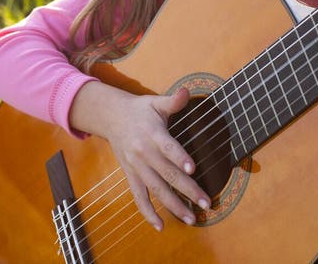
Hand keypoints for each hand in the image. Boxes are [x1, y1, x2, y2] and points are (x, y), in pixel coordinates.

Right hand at [70, 83, 210, 230]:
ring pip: (156, 190)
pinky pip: (139, 197)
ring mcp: (136, 167)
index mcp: (152, 133)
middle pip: (167, 174)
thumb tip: (186, 91)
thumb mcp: (156, 102)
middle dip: (188, 189)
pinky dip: (148, 213)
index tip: (192, 168)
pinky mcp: (130, 176)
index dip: (179, 157)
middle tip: (206, 202)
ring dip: (174, 206)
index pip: (167, 147)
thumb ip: (173, 100)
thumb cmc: (141, 110)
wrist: (112, 117)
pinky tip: (161, 226)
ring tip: (191, 218)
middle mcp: (144, 152)